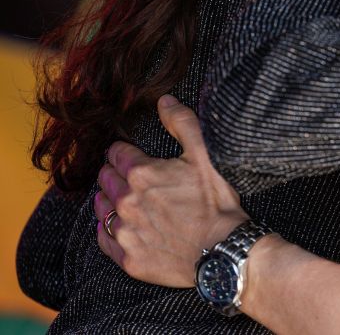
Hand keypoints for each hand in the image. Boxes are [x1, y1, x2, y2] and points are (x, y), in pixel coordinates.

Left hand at [95, 95, 247, 286]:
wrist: (222, 250)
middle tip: (134, 177)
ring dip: (109, 200)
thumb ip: (182, 123)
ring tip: (128, 200)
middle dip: (115, 174)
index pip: (116, 153)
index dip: (125, 151)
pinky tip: (123, 226)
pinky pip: (103, 239)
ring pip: (100, 208)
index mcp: (141, 174)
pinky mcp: (127, 257)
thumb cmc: (216, 202)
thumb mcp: (205, 155)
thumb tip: (163, 100)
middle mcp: (125, 202)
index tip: (134, 155)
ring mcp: (124, 231)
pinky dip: (109, 229)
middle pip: (105, 179)